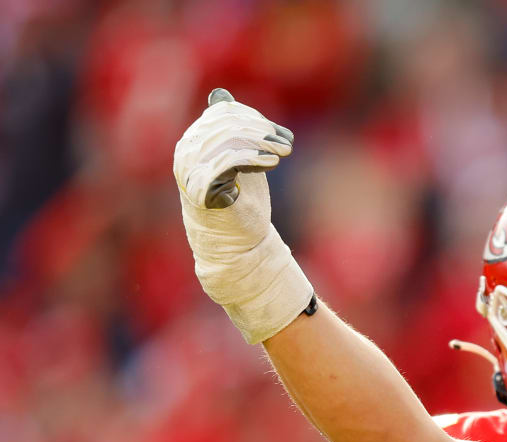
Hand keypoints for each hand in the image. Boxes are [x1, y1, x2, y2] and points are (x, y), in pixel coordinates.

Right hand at [172, 88, 312, 343]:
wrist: (239, 246)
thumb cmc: (242, 203)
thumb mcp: (242, 159)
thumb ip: (235, 131)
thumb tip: (221, 94)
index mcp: (194, 142)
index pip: (223, 113)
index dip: (253, 117)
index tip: (280, 133)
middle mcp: (185, 153)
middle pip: (224, 124)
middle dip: (260, 129)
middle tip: (286, 142)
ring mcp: (189, 171)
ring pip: (224, 139)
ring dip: (259, 142)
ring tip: (282, 152)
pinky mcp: (200, 189)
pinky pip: (224, 162)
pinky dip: (250, 157)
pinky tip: (271, 162)